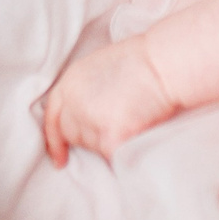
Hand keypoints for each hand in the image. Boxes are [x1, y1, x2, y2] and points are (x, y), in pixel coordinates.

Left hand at [40, 40, 178, 164]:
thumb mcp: (101, 67)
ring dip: (107, 141)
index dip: (54, 139)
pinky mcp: (110, 137)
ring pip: (93, 146)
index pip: (53, 116)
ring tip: (130, 119)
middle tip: (114, 125)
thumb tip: (82, 115)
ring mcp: (90, 120)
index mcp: (70, 81)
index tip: (59, 157)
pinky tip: (136, 132)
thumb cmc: (144, 61)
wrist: (165, 64)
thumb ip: (84, 90)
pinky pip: (112, 155)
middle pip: (71, 134)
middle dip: (88, 137)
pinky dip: (123, 150)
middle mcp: (74, 102)